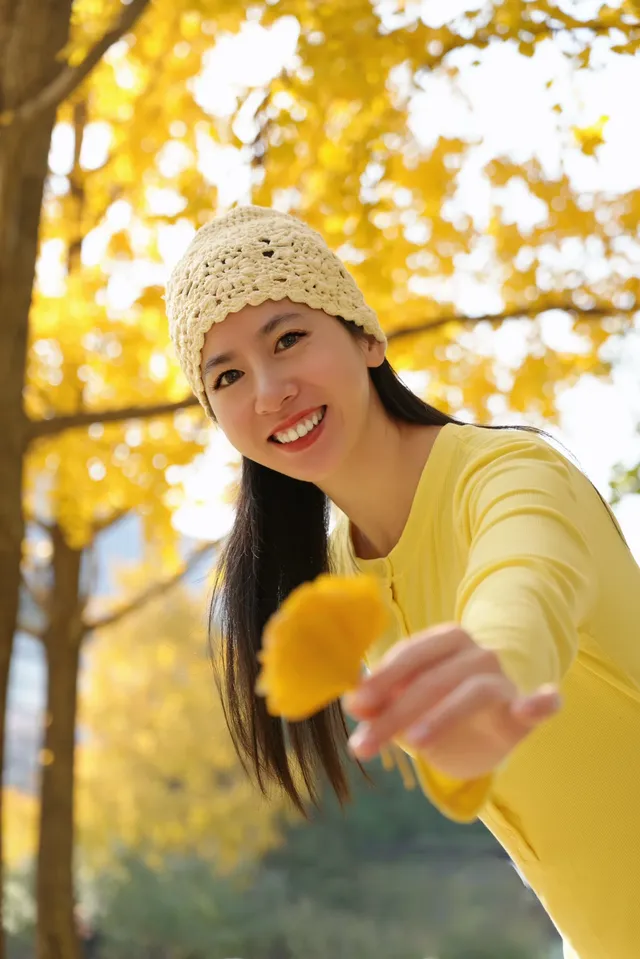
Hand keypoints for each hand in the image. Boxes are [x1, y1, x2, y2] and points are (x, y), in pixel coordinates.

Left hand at [343, 623, 561, 779]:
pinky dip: (541, 702)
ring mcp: (502, 680)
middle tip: (363, 745)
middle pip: (432, 680)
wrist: (482, 730)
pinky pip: (536, 704)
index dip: (381, 680)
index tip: (355, 705)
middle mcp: (475, 653)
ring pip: (470, 693)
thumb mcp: (404, 704)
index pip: (410, 655)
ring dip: (442, 717)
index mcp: (444, 640)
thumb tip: (353, 704)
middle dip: (394, 714)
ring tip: (415, 743)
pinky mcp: (522, 711)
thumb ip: (380, 702)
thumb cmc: (436, 707)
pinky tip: (537, 705)